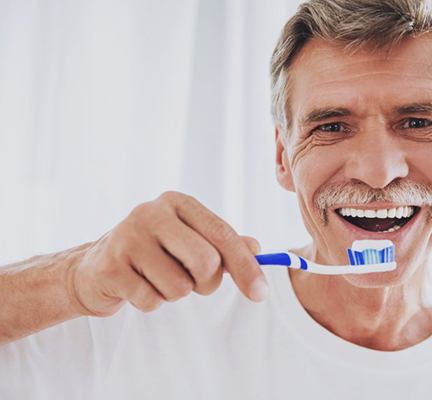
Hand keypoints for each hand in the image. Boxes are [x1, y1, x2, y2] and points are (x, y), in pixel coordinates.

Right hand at [68, 191, 267, 316]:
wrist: (95, 268)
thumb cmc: (154, 253)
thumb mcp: (190, 241)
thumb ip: (224, 244)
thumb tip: (257, 249)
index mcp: (177, 203)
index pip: (223, 234)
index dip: (246, 266)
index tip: (261, 293)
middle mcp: (151, 212)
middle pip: (206, 261)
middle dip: (206, 283)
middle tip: (193, 282)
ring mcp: (127, 237)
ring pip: (180, 287)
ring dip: (175, 293)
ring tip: (157, 279)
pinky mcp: (110, 266)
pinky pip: (152, 301)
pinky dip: (151, 302)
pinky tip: (136, 286)